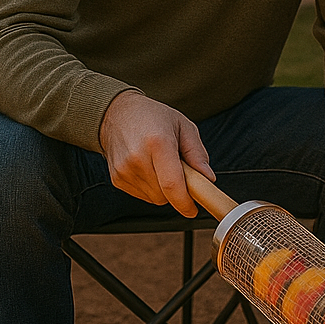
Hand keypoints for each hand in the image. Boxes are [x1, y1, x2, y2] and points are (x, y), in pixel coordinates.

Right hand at [98, 90, 214, 216]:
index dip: (185, 202)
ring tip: (161, 164)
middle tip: (179, 170)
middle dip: (178, 190)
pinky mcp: (117, 179)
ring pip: (154, 198)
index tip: (194, 209)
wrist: (117, 114)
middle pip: (165, 195)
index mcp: (158, 142)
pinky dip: (151, 187)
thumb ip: (197, 153)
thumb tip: (208, 178)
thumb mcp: (183, 126)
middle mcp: (137, 158)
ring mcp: (124, 171)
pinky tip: (149, 168)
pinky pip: (142, 195)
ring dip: (164, 189)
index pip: (172, 184)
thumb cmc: (153, 117)